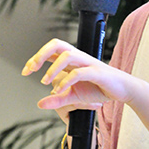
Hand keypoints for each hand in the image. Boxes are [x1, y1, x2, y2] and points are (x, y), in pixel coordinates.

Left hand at [22, 38, 138, 111]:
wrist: (122, 90)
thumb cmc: (98, 88)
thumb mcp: (73, 96)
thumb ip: (57, 99)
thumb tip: (40, 103)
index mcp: (72, 60)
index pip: (50, 51)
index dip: (35, 58)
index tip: (25, 71)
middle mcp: (78, 57)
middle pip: (57, 44)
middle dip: (41, 54)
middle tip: (31, 69)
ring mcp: (88, 63)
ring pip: (67, 55)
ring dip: (53, 68)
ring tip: (45, 81)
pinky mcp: (98, 72)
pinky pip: (80, 72)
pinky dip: (68, 80)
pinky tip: (60, 89)